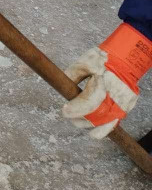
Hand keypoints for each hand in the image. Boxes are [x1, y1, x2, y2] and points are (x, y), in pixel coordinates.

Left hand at [62, 23, 151, 138]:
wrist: (125, 59)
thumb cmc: (103, 59)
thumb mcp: (84, 63)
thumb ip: (72, 76)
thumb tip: (63, 87)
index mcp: (104, 84)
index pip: (88, 104)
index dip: (74, 110)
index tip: (65, 110)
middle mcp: (115, 97)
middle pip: (95, 117)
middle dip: (79, 118)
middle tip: (69, 113)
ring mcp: (122, 105)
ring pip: (105, 124)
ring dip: (89, 125)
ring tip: (78, 120)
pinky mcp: (126, 108)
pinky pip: (113, 123)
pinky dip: (102, 128)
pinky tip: (93, 130)